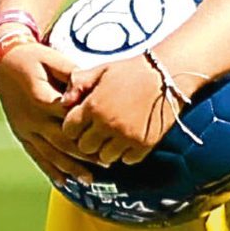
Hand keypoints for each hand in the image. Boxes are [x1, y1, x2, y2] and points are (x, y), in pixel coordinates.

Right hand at [0, 37, 98, 184]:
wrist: (2, 62)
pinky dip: (50, 170)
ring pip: (50, 153)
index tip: (108, 135)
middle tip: (107, 163)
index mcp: (40, 97)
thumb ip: (72, 74)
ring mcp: (25, 128)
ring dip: (70, 167)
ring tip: (89, 179)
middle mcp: (31, 117)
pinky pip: (36, 155)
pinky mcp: (21, 134)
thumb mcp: (52, 58)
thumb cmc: (32, 58)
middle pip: (62, 141)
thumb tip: (91, 90)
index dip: (88, 127)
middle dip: (85, 154)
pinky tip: (64, 182)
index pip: (69, 117)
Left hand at [60, 57, 182, 166]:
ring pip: (105, 158)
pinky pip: (127, 160)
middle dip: (87, 141)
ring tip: (112, 137)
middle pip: (85, 148)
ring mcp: (127, 137)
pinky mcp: (145, 145)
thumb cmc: (131, 70)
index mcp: (93, 106)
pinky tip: (128, 140)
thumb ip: (77, 84)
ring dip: (106, 150)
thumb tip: (63, 102)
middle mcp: (108, 124)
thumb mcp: (100, 70)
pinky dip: (126, 154)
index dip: (72, 128)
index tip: (80, 123)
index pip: (69, 130)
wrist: (166, 74)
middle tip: (95, 132)